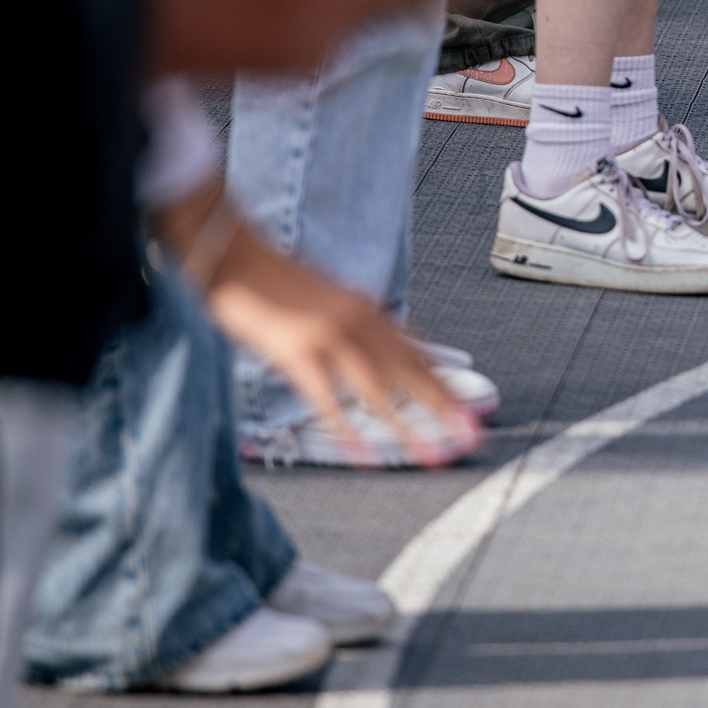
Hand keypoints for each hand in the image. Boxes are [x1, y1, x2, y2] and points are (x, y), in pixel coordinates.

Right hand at [207, 224, 479, 466]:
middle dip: (443, 406)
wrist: (236, 255)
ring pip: (378, 388)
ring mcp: (329, 335)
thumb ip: (361, 326)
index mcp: (369, 310)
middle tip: (469, 435)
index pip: (419, 352)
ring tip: (429, 453)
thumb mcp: (332, 301)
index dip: (446, 383)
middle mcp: (358, 321)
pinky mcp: (297, 351)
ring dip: (407, 425)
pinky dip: (348, 428)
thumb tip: (390, 350)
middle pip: (410, 371)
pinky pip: (328, 398)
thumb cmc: (277, 283)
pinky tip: (364, 453)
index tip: (471, 408)